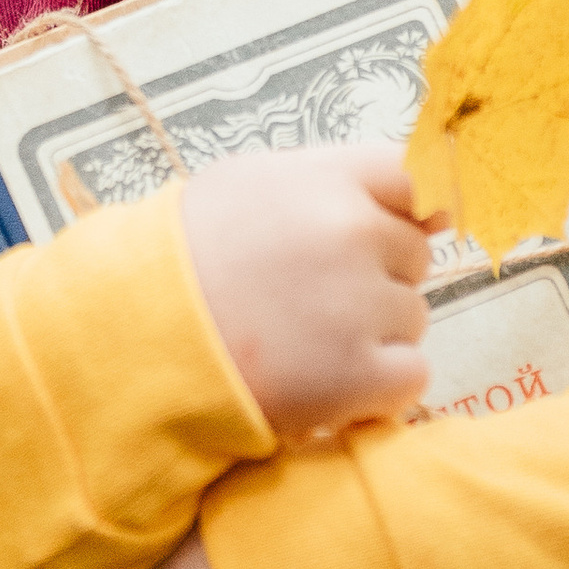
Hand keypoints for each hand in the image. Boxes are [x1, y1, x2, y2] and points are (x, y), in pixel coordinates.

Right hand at [178, 145, 433, 440]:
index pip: (409, 182)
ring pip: (412, 318)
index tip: (353, 243)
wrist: (134, 342)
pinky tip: (322, 380)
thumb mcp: (249, 185)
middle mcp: (352, 234)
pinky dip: (376, 387)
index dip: (387, 216)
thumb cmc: (186, 260)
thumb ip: (334, 182)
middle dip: (374, 278)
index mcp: (326, 180)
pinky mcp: (361, 376)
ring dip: (373, 334)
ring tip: (300, 341)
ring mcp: (360, 307)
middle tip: (304, 299)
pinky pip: (410, 376)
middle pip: (412, 255)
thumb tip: (434, 210)